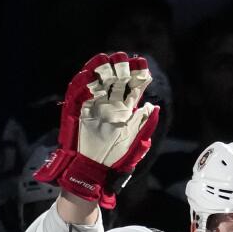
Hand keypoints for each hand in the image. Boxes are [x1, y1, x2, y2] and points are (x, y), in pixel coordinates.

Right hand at [34, 52, 159, 209]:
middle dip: (121, 68)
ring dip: (103, 70)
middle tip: (123, 60)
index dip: (138, 75)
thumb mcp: (135, 142)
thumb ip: (144, 124)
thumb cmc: (116, 160)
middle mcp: (111, 105)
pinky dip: (84, 83)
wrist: (93, 171)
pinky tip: (89, 74)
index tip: (142, 65)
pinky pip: (80, 94)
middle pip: (117, 81)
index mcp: (126, 110)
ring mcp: (95, 106)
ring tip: (107, 60)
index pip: (134, 88)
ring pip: (100, 83)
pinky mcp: (79, 112)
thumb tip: (152, 106)